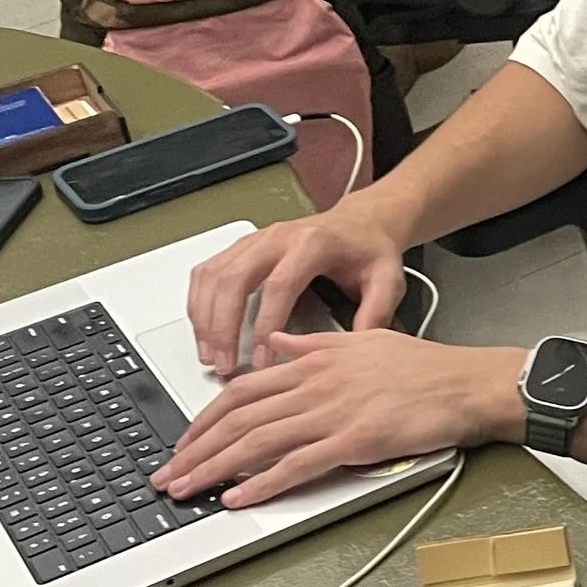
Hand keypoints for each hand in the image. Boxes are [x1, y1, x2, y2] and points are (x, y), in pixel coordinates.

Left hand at [154, 330, 520, 507]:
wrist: (466, 383)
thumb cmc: (424, 368)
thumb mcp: (362, 340)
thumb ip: (314, 344)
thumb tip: (277, 343)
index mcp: (312, 363)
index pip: (240, 390)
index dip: (203, 419)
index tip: (184, 441)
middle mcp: (314, 386)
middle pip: (237, 418)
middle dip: (194, 449)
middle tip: (168, 475)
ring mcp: (332, 414)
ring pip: (257, 442)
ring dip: (215, 469)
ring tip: (188, 490)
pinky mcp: (353, 442)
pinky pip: (296, 466)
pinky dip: (262, 483)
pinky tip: (238, 497)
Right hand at [185, 203, 413, 376]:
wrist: (360, 223)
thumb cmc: (369, 250)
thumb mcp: (387, 280)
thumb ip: (375, 314)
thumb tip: (353, 351)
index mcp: (313, 244)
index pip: (279, 286)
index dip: (266, 325)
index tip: (261, 359)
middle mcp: (278, 237)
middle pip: (234, 279)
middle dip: (223, 326)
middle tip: (223, 363)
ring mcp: (256, 239)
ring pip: (214, 274)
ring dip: (205, 317)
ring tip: (209, 354)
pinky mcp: (242, 247)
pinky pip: (208, 271)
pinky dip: (199, 302)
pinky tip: (203, 330)